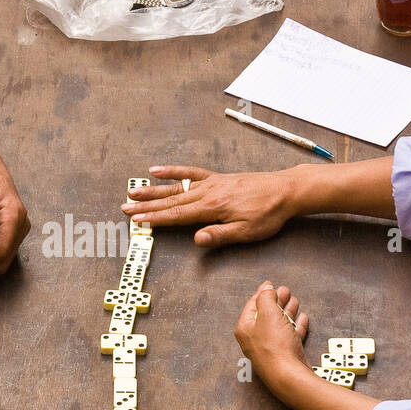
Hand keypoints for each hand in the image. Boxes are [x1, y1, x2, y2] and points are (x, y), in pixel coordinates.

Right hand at [123, 165, 298, 247]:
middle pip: (171, 199)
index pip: (178, 215)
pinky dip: (174, 171)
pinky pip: (191, 173)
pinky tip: (159, 170)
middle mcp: (208, 192)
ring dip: (154, 189)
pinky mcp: (217, 178)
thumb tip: (197, 239)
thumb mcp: (247, 232)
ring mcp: (211, 182)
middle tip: (125, 208)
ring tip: (134, 190)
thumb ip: (220, 235)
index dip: (156, 219)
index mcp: (212, 207)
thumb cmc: (267, 214)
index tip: (138, 221)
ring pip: (176, 186)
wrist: (285, 191)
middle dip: (147, 205)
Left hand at [234, 281, 309, 380]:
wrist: (288, 375)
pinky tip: (303, 318)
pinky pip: (289, 337)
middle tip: (286, 291)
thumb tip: (265, 288)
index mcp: (245, 328)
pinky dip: (296, 326)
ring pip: (278, 325)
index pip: (252, 305)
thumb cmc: (275, 345)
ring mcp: (270, 349)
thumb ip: (266, 298)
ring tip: (295, 301)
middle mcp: (255, 339)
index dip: (262, 293)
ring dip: (287, 312)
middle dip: (276, 301)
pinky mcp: (284, 356)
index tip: (270, 284)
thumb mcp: (268, 314)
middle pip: (266, 315)